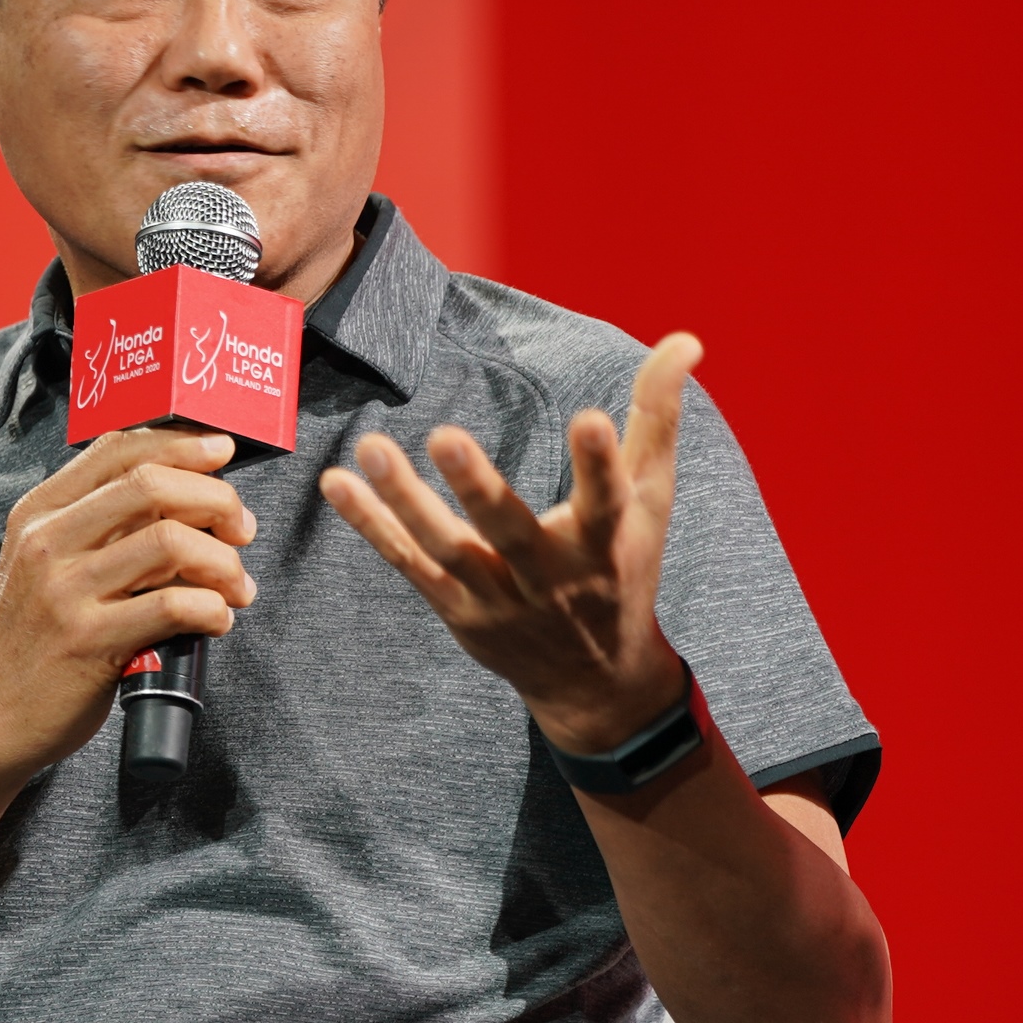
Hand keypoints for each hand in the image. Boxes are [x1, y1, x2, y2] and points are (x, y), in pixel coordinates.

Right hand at [0, 428, 256, 783]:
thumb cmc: (32, 640)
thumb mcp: (43, 562)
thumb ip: (97, 523)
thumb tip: (181, 489)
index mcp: (39, 513)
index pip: (118, 449)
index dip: (182, 443)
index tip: (221, 452)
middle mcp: (48, 543)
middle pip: (151, 484)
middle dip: (216, 498)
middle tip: (241, 527)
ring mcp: (66, 592)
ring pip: (170, 541)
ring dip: (224, 561)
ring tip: (236, 585)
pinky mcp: (89, 642)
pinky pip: (174, 605)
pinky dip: (213, 609)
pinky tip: (217, 620)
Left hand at [318, 333, 703, 753]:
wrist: (598, 682)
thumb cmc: (626, 569)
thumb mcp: (651, 498)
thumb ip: (658, 416)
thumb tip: (686, 339)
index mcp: (607, 544)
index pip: (607, 501)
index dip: (600, 463)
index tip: (589, 418)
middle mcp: (553, 578)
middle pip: (511, 532)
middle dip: (479, 488)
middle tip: (445, 436)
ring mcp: (500, 600)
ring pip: (448, 550)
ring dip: (405, 501)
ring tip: (370, 444)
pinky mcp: (459, 612)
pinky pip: (410, 565)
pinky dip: (373, 526)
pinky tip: (337, 483)